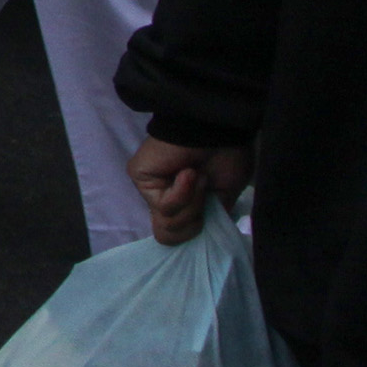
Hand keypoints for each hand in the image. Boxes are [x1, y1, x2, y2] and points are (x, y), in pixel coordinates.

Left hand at [129, 136, 254, 244]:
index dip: (194, 231)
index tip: (209, 212)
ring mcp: (149, 188)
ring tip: (198, 176)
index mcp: (181, 201)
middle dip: (194, 219)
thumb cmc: (226, 155)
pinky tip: (188, 172)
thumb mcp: (224, 196)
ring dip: (193, 202)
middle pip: (169, 236)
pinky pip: (164, 206)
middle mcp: (162, 196)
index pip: (175, 236)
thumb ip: (206, 218)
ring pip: (168, 224)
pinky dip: (183, 193)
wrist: (217, 130)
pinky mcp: (140, 177)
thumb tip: (193, 232)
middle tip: (205, 191)